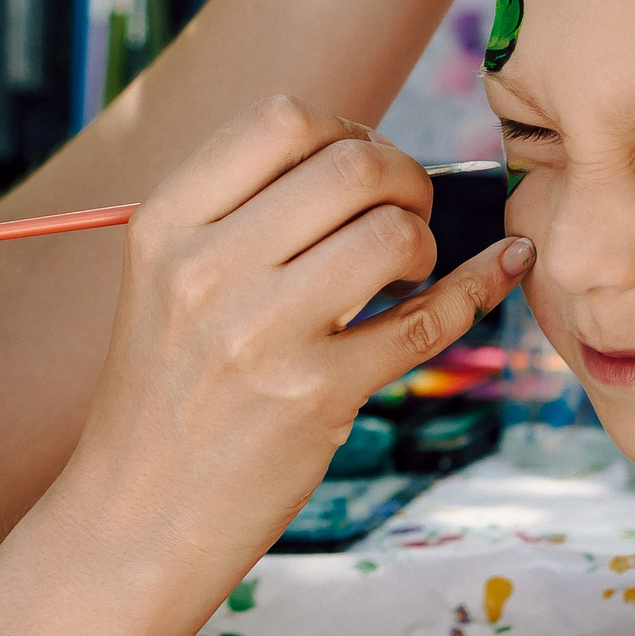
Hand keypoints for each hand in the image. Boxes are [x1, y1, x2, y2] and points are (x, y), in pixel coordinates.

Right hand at [66, 96, 532, 578]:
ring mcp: (262, 335)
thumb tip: (362, 155)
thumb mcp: (164, 283)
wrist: (135, 514)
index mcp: (165, 225)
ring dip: (424, 239)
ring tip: (408, 269)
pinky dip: (478, 285)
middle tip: (406, 211)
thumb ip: (239, 215)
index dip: (345, 129)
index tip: (361, 165)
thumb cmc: (164, 391)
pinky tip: (499, 267)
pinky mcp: (316, 398)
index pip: (281, 121)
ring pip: (393, 234)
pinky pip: (425, 320)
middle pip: (352, 164)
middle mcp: (207, 269)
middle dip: (405, 177)